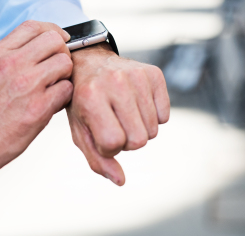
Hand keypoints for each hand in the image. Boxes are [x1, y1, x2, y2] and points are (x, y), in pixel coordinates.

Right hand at [0, 20, 72, 185]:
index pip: (33, 26)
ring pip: (65, 62)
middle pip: (54, 40)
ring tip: (55, 87)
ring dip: (65, 75)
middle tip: (58, 67)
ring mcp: (27, 84)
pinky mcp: (39, 107)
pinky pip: (66, 89)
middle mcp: (13, 64)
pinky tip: (53, 103)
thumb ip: (5, 57)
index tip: (59, 39)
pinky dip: (64, 96)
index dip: (52, 30)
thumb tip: (27, 50)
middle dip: (62, 51)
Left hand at [67, 43, 169, 185]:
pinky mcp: (154, 73)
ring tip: (123, 113)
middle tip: (114, 124)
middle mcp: (115, 82)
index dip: (108, 146)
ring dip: (139, 128)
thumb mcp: (80, 130)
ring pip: (153, 130)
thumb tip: (120, 180)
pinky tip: (136, 103)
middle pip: (139, 140)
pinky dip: (153, 116)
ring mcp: (137, 75)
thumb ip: (97, 159)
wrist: (89, 62)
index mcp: (91, 97)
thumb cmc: (82, 102)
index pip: (113, 143)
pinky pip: (164, 116)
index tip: (100, 133)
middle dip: (127, 140)